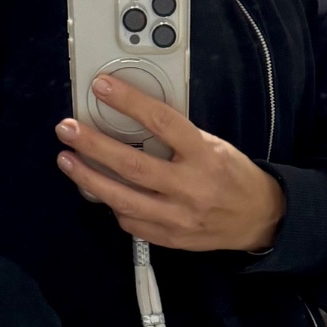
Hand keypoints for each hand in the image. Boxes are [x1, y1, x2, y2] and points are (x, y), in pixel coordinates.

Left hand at [55, 74, 285, 253]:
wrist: (259, 219)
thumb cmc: (233, 176)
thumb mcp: (214, 145)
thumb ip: (176, 138)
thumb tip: (133, 121)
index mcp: (204, 155)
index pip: (161, 122)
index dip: (128, 102)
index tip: (102, 88)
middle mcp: (191, 187)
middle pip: (132, 165)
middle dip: (93, 146)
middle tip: (67, 130)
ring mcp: (178, 217)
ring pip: (123, 199)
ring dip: (89, 179)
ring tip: (67, 160)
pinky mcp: (170, 238)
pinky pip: (131, 222)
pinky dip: (112, 205)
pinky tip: (101, 191)